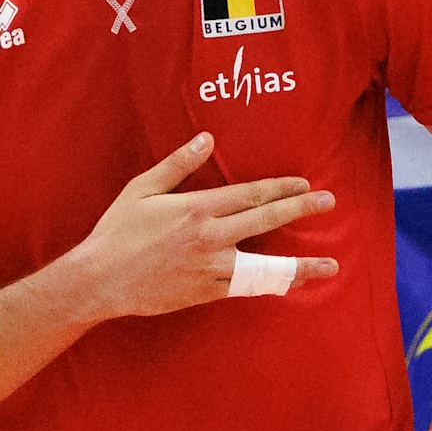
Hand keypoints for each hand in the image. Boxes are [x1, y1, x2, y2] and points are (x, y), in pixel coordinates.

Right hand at [73, 133, 337, 318]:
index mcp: (197, 209)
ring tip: (330, 265)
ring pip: (265, 265)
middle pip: (266, 220)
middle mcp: (210, 237)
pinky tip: (291, 285)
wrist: (101, 280)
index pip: (250, 195)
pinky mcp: (206, 292)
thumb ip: (179, 163)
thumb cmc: (118, 231)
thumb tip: (207, 138)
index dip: (281, 188)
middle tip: (329, 202)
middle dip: (301, 209)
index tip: (305, 184)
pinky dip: (270, 286)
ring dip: (300, 265)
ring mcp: (211, 268)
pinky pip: (246, 288)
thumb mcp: (143, 189)